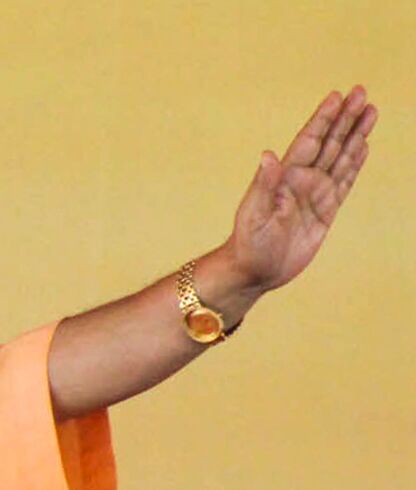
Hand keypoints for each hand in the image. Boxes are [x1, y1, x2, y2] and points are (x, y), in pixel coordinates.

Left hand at [226, 86, 376, 294]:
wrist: (255, 270)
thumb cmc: (248, 242)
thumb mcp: (254, 213)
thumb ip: (264, 184)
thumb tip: (267, 155)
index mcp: (285, 176)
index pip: (308, 141)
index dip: (323, 119)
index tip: (337, 96)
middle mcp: (302, 180)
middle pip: (330, 142)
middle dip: (345, 118)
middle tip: (361, 91)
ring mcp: (316, 194)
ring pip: (341, 157)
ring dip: (356, 134)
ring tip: (370, 110)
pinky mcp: (326, 210)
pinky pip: (345, 182)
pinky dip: (356, 163)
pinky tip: (364, 145)